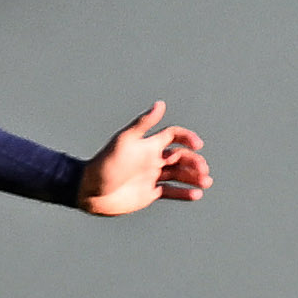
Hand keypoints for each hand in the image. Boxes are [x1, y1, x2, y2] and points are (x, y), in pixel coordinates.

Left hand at [79, 101, 210, 215]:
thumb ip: (144, 124)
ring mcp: (152, 176)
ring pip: (179, 174)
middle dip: (194, 162)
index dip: (187, 138)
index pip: (173, 136)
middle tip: (203, 170)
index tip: (198, 146)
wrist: (91, 191)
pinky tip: (196, 195)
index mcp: (148, 145)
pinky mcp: (150, 193)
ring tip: (206, 182)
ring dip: (194, 177)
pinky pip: (172, 192)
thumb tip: (161, 103)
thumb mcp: (125, 141)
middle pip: (181, 157)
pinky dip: (184, 193)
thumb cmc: (106, 163)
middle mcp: (152, 159)